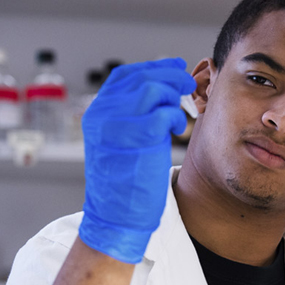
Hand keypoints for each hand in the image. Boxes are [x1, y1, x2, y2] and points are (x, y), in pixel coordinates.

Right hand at [79, 58, 195, 263]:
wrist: (115, 217)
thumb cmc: (124, 182)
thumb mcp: (120, 141)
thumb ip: (131, 115)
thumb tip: (160, 89)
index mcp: (96, 113)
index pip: (125, 75)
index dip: (153, 67)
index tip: (174, 68)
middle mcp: (102, 115)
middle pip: (142, 78)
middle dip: (171, 76)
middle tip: (188, 84)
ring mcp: (118, 126)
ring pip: (153, 90)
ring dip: (174, 95)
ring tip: (180, 113)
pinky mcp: (138, 140)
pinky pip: (164, 114)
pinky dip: (176, 117)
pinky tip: (178, 128)